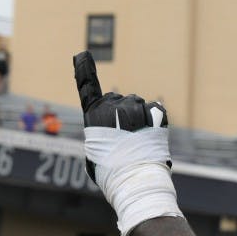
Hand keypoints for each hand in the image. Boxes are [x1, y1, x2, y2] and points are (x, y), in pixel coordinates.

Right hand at [72, 51, 181, 235]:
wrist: (134, 180)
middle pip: (117, 99)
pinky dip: (154, 121)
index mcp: (94, 116)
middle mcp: (112, 107)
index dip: (83, 70)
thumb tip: (109, 127)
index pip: (86, 87)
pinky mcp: (154, 113)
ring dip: (138, 118)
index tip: (81, 54)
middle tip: (124, 138)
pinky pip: (154, 109)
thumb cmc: (110, 172)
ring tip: (138, 141)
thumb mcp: (95, 152)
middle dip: (121, 112)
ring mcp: (134, 108)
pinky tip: (151, 137)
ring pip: (137, 104)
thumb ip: (99, 132)